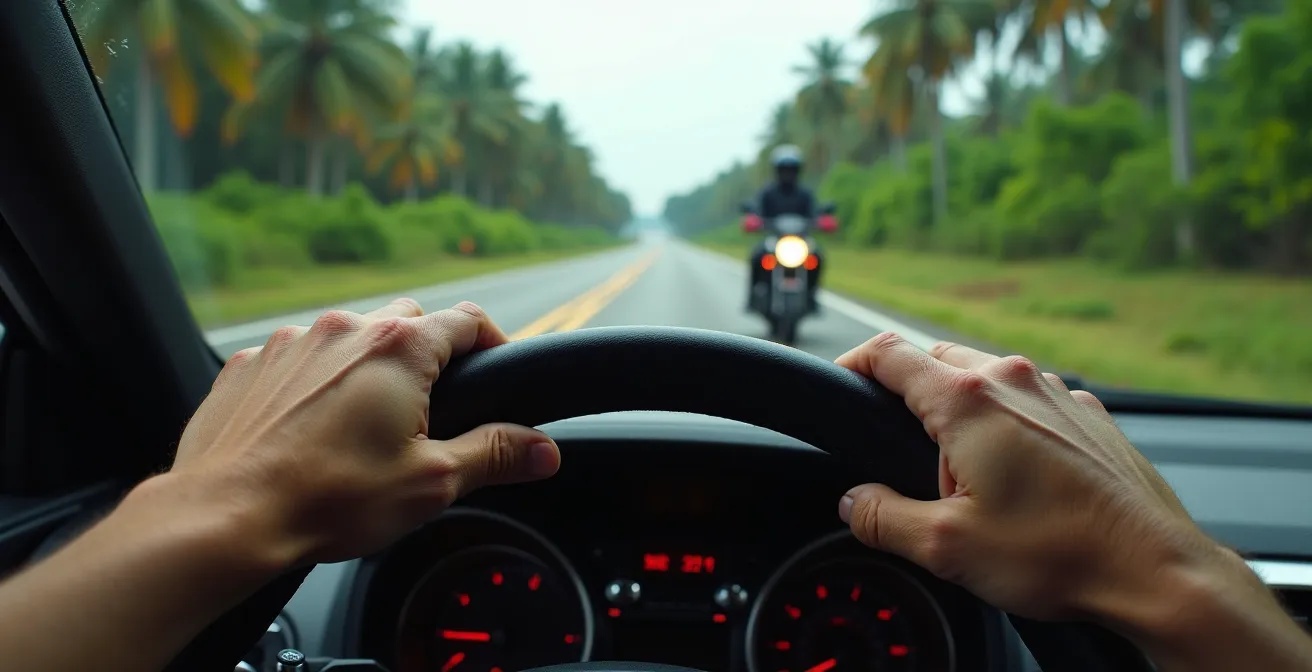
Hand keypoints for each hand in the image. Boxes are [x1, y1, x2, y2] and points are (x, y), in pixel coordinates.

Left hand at [167, 299, 560, 566]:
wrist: (225, 517)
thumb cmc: (328, 499)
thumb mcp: (432, 483)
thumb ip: (495, 455)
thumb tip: (543, 449)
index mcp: (400, 349)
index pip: (468, 320)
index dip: (493, 343)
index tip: (498, 369)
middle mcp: (346, 330)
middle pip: (408, 322)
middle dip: (428, 356)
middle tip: (432, 410)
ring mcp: (292, 343)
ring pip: (349, 339)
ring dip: (367, 369)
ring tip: (365, 428)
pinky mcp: (249, 364)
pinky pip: (298, 361)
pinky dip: (314, 385)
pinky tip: (312, 433)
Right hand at [833, 333, 1217, 621]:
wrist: (1154, 570)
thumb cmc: (1061, 554)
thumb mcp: (946, 547)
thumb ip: (883, 518)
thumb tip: (855, 504)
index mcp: (969, 402)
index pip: (890, 354)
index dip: (853, 362)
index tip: (841, 380)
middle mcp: (1014, 382)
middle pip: (936, 360)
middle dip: (908, 394)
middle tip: (899, 450)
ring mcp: (1057, 394)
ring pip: (986, 379)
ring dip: (961, 411)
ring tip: (965, 475)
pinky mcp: (1088, 416)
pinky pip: (1029, 402)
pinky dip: (1007, 424)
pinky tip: (1016, 477)